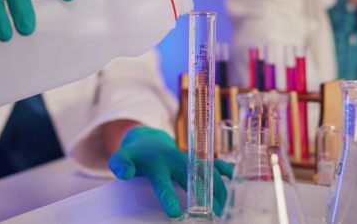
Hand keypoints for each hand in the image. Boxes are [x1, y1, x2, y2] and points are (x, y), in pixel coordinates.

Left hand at [108, 127, 233, 217]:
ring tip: (226, 209)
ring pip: (208, 174)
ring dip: (219, 190)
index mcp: (157, 164)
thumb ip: (119, 164)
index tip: (176, 213)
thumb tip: (126, 174)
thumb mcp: (121, 158)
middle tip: (214, 215)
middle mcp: (176, 160)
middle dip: (205, 196)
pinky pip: (215, 164)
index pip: (163, 182)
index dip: (169, 196)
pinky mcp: (198, 160)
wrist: (148, 142)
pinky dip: (227, 172)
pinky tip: (237, 184)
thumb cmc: (135, 157)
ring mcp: (190, 159)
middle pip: (193, 179)